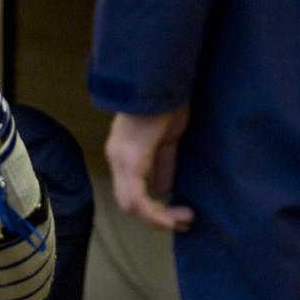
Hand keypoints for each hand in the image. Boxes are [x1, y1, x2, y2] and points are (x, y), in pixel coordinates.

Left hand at [104, 107, 193, 231]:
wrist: (160, 78)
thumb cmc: (167, 101)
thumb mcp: (168, 138)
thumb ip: (163, 164)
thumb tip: (164, 189)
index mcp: (124, 154)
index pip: (130, 192)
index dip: (151, 209)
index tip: (178, 215)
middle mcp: (117, 159)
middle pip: (128, 203)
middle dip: (156, 218)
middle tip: (182, 221)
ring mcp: (120, 158)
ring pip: (131, 204)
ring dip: (157, 217)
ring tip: (182, 219)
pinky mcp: (130, 158)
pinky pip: (137, 196)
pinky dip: (155, 210)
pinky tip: (174, 214)